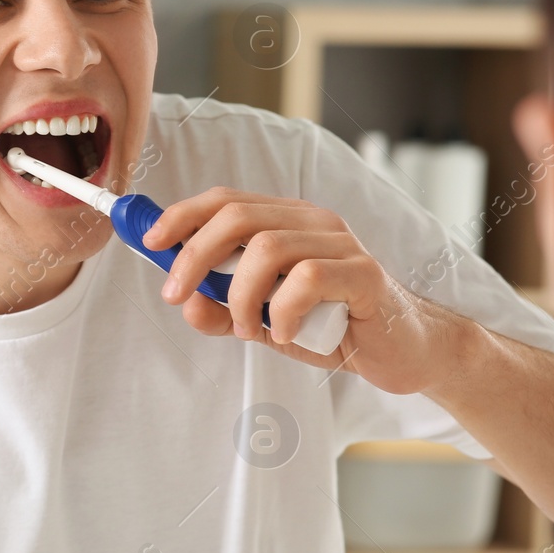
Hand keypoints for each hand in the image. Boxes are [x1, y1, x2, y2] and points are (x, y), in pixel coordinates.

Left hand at [141, 186, 466, 394]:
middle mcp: (312, 222)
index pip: (225, 200)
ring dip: (241, 296)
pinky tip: (287, 335)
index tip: (149, 241)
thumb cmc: (333, 328)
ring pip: (267, 248)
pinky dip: (283, 312)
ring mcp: (341, 244)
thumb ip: (224, 312)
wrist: (403, 352)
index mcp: (286, 223)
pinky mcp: (364, 274)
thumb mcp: (266, 323)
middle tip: (177, 295)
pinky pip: (307, 280)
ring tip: (250, 329)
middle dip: (194, 255)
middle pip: (237, 216)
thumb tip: (186, 300)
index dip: (182, 215)